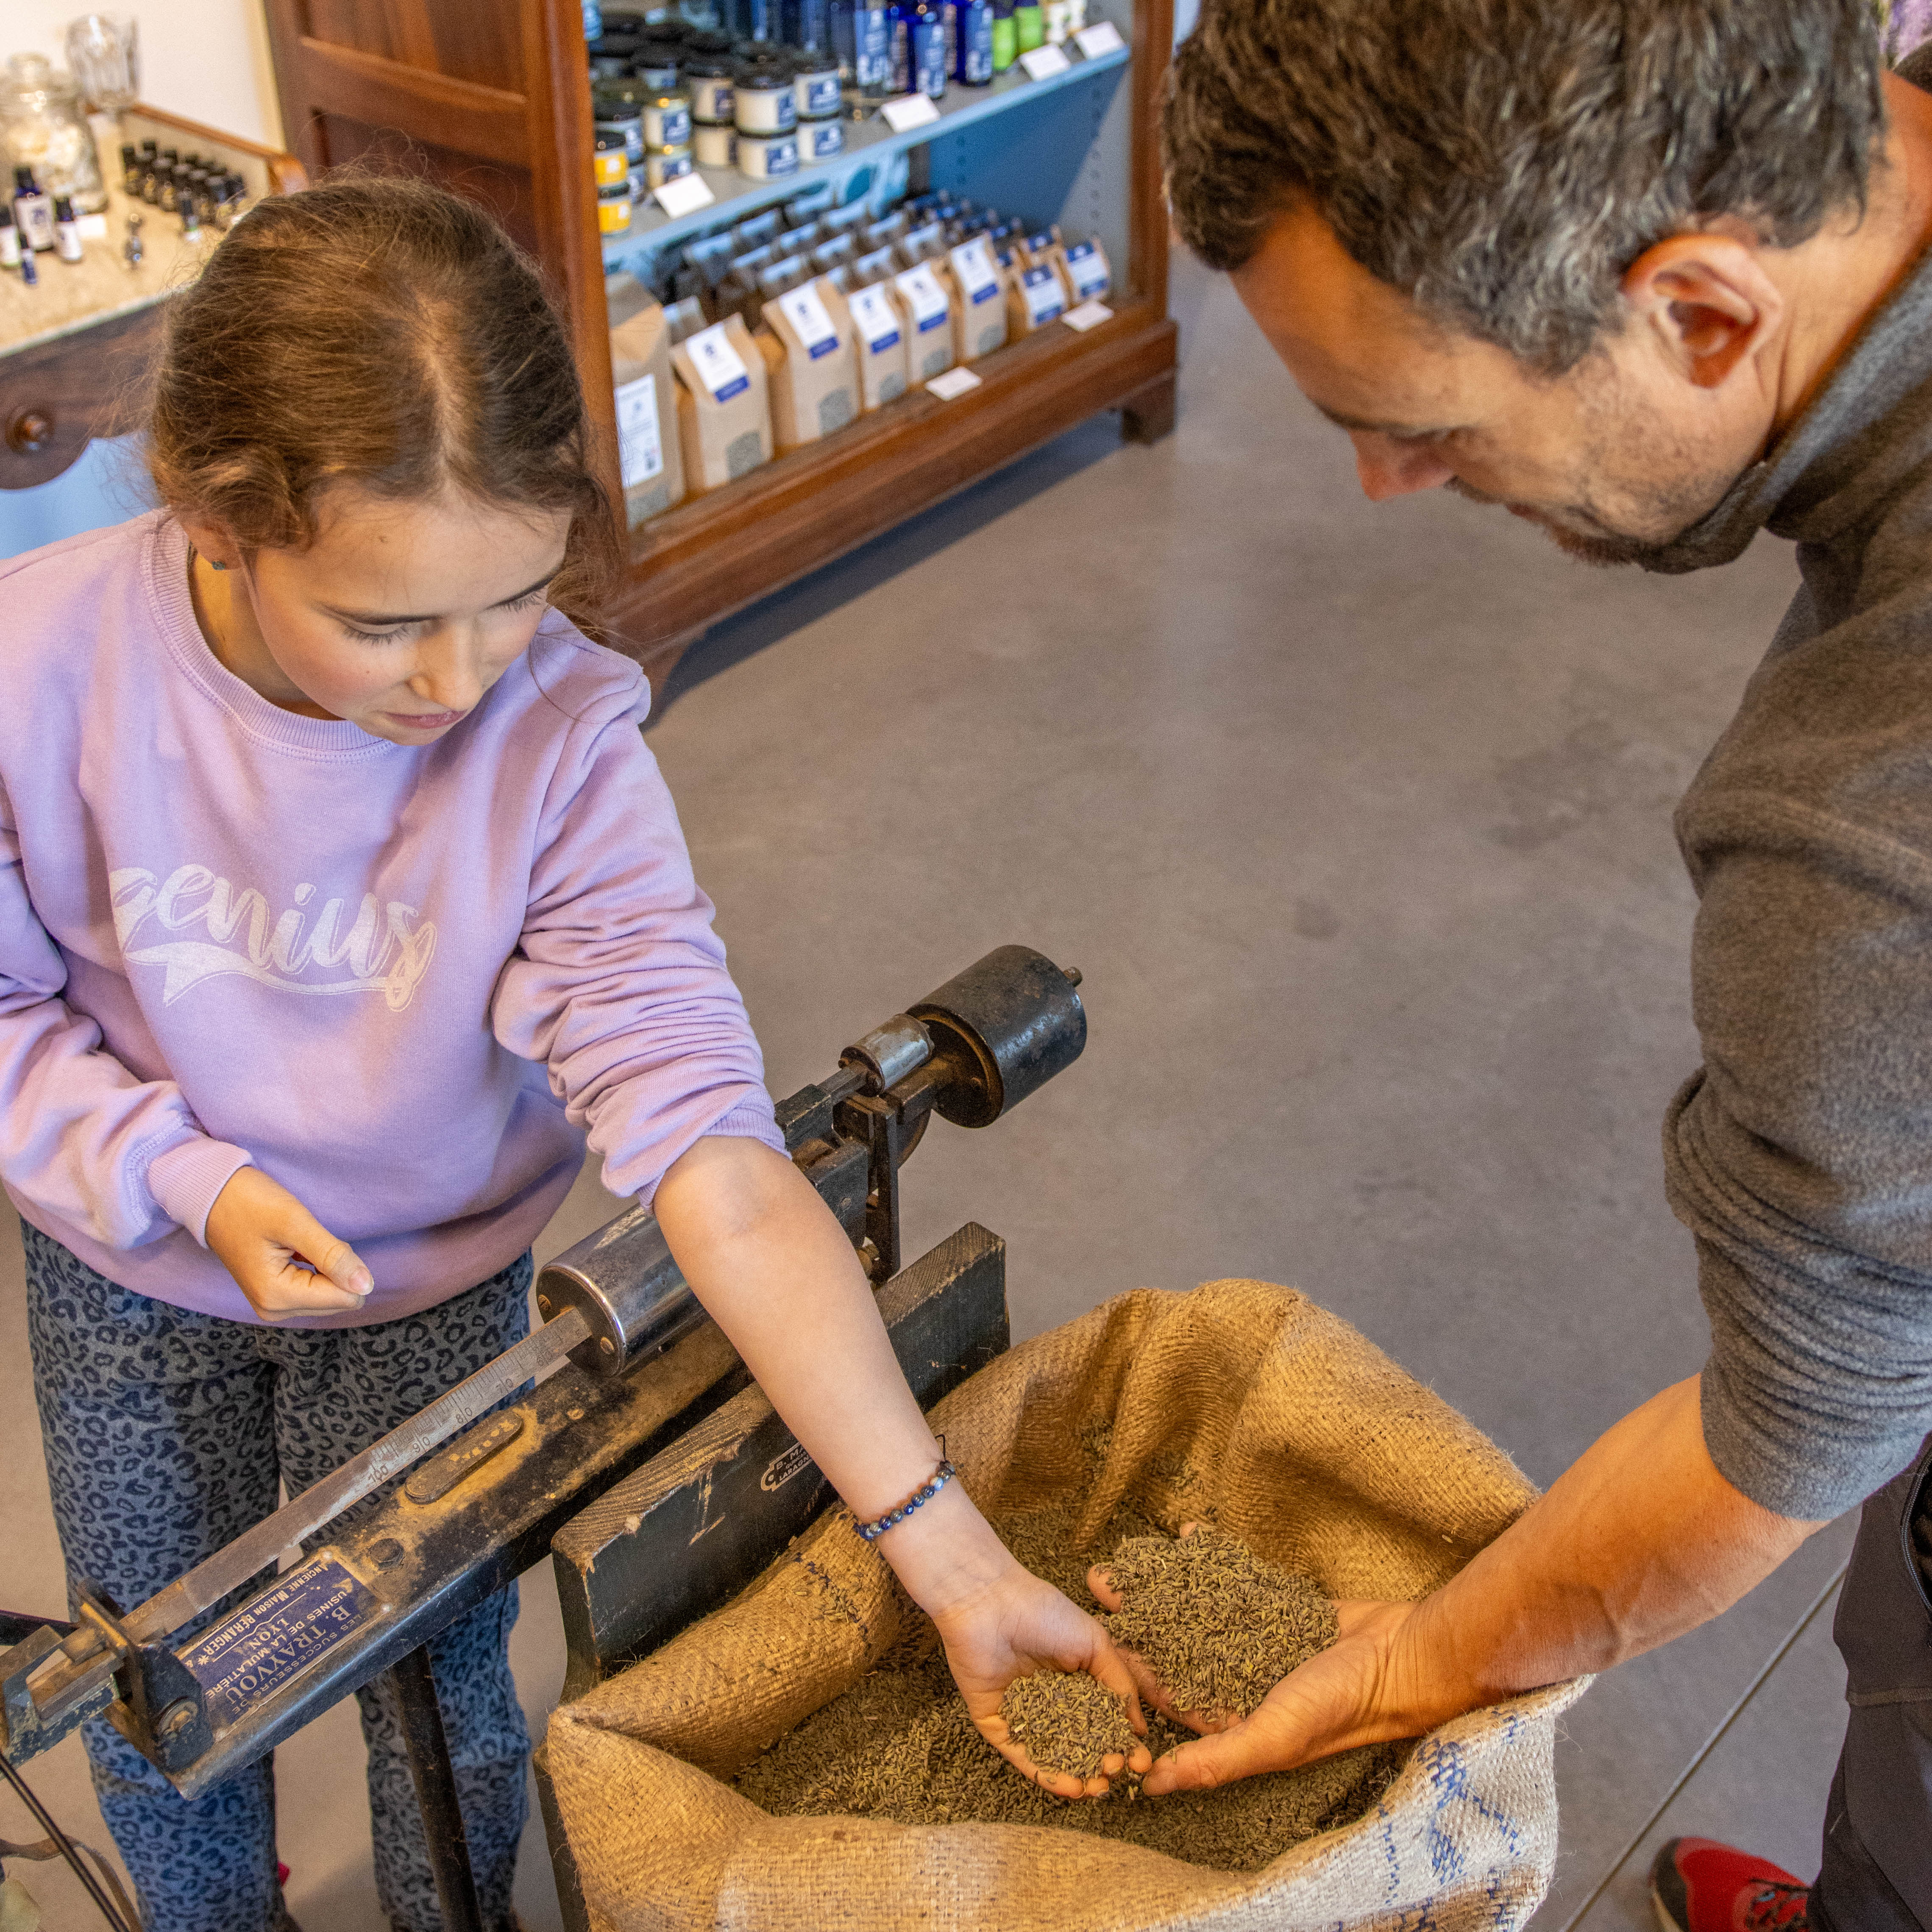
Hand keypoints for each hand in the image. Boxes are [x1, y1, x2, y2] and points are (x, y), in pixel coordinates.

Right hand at [205, 1167, 372, 1321]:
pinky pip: (316, 1288)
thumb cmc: (250, 1203)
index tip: (316, 1241)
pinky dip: (315, 1267)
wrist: (213, 1196)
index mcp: (278, 1297)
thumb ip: (333, 1256)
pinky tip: (295, 1249)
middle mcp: (275, 1309)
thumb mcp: (294, 1222)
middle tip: (306, 1240)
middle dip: (334, 1267)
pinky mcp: (275, 1295)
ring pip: (330, 1294)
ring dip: (325, 1266)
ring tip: (297, 1243)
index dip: (344, 1264)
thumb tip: (367, 1286)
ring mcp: (274, 1305)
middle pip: (338, 1299)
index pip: (345, 1297)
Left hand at [930, 1556, 1152, 1799]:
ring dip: (1076, 1776)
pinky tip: (1069, 1787)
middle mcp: (1049, 1701)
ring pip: (1051, 1755)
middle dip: (1100, 1764)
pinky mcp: (995, 1723)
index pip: (1101, 1721)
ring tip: (1096, 1790)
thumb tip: (1139, 1727)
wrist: (990, 1603)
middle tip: (1117, 1775)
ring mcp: (1021, 1714)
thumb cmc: (1045, 1613)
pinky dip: (1045, 1774)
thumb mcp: (1095, 1643)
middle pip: (1078, 1743)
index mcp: (1073, 1681)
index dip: (1121, 1742)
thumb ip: (1119, 1684)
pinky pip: (1021, 1755)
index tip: (1141, 1761)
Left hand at [1088, 1553, 1420, 1794]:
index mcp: (1230, 1717)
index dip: (1126, 1661)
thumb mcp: (1272, 1738)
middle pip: (1173, 1642)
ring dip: (1163, 1581)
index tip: (1090, 1630)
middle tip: (1099, 1578)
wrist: (1402, 1655)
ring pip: (1197, 1607)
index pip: (1165, 1691)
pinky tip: (1187, 1536)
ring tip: (1130, 1552)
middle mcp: (1238, 1679)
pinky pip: (1235, 1581)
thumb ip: (1213, 1760)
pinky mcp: (1277, 1606)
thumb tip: (1150, 1787)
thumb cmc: (1339, 1706)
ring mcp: (1256, 1639)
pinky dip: (1212, 1561)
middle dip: (1136, 1611)